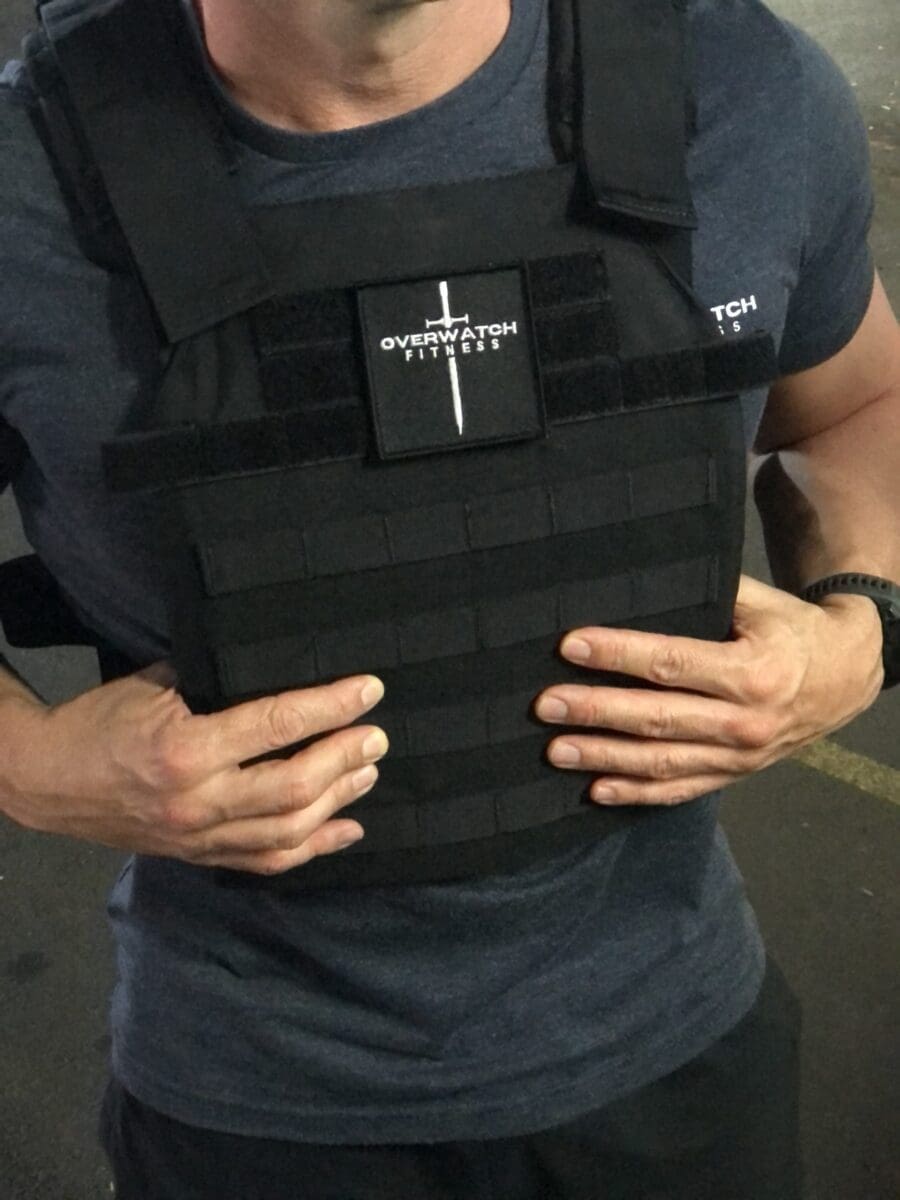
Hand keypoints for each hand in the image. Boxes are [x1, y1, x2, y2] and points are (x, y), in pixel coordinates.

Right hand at [1, 663, 387, 873]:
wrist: (47, 782)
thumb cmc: (101, 721)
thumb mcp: (154, 685)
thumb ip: (216, 682)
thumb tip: (281, 668)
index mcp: (186, 749)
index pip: (277, 724)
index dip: (330, 707)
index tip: (368, 690)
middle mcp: (198, 800)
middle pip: (293, 787)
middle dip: (344, 758)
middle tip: (378, 737)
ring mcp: (199, 837)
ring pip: (288, 831)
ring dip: (338, 801)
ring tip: (368, 773)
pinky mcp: (199, 857)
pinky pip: (266, 861)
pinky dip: (313, 849)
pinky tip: (348, 829)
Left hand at [535, 575, 883, 806]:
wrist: (846, 679)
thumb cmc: (794, 633)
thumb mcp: (763, 603)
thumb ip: (710, 592)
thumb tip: (641, 575)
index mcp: (752, 673)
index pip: (672, 663)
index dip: (618, 654)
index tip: (572, 645)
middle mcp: (744, 722)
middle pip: (656, 718)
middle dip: (596, 711)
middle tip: (547, 704)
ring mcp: (738, 757)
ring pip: (661, 761)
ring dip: (604, 757)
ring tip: (556, 749)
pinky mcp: (732, 775)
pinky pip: (679, 791)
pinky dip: (636, 794)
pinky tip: (595, 790)